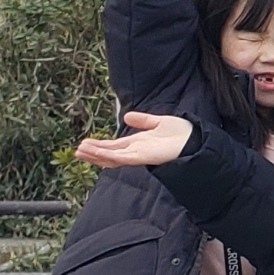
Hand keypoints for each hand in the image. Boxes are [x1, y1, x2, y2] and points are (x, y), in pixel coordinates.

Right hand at [75, 110, 194, 169]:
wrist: (196, 139)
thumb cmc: (182, 133)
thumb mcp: (157, 122)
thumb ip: (143, 120)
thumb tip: (126, 117)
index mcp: (138, 143)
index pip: (114, 146)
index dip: (100, 145)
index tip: (85, 143)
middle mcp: (136, 151)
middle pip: (110, 154)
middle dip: (94, 152)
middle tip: (78, 150)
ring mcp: (138, 156)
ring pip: (112, 157)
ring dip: (96, 155)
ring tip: (80, 151)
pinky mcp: (143, 158)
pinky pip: (122, 158)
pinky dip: (108, 156)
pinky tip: (96, 153)